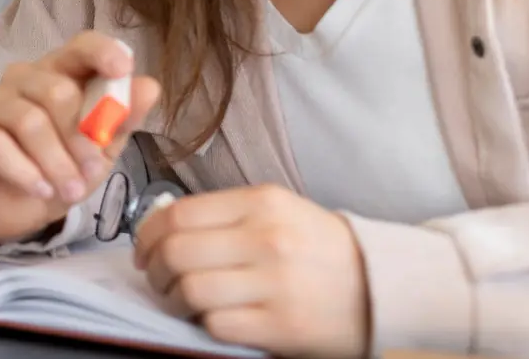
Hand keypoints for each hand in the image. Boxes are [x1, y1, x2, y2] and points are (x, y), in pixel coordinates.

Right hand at [0, 32, 159, 246]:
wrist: (15, 209)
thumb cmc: (60, 168)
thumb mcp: (100, 150)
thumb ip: (122, 119)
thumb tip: (151, 86)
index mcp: (60, 74)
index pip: (79, 47)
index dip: (101, 52)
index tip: (122, 68)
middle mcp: (23, 78)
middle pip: (57, 91)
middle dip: (80, 138)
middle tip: (91, 173)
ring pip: (29, 121)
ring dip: (56, 163)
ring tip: (70, 192)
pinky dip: (25, 172)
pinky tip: (40, 190)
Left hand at [133, 184, 369, 358]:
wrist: (385, 287)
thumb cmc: (319, 248)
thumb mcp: (277, 211)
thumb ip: (223, 214)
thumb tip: (162, 227)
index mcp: (261, 203)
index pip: (178, 214)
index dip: (147, 235)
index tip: (143, 251)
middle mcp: (266, 239)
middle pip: (176, 252)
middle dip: (154, 270)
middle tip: (156, 279)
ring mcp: (274, 284)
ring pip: (190, 290)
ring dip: (173, 300)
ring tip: (181, 302)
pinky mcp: (281, 326)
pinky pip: (216, 325)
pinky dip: (204, 324)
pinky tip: (212, 319)